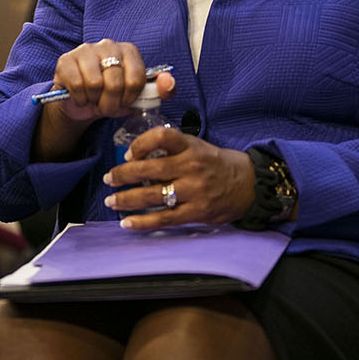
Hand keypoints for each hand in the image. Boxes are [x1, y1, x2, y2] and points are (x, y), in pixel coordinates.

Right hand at [33, 40, 176, 161]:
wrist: (83, 103)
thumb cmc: (113, 97)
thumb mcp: (139, 97)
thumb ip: (161, 90)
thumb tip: (168, 83)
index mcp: (128, 50)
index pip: (137, 78)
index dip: (130, 98)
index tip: (124, 102)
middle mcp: (108, 45)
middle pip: (115, 82)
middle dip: (111, 103)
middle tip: (107, 106)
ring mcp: (85, 50)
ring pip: (95, 83)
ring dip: (94, 101)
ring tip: (94, 100)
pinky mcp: (66, 60)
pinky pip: (76, 84)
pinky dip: (80, 98)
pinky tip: (81, 97)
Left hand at [102, 130, 255, 230]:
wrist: (248, 184)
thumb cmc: (216, 164)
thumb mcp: (197, 146)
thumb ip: (172, 149)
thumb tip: (137, 156)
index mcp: (191, 147)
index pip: (161, 136)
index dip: (140, 144)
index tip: (128, 155)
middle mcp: (191, 167)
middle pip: (149, 169)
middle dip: (123, 174)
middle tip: (110, 178)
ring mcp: (193, 191)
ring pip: (152, 196)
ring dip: (126, 199)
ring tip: (112, 201)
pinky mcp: (196, 212)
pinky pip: (163, 219)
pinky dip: (142, 222)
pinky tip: (127, 223)